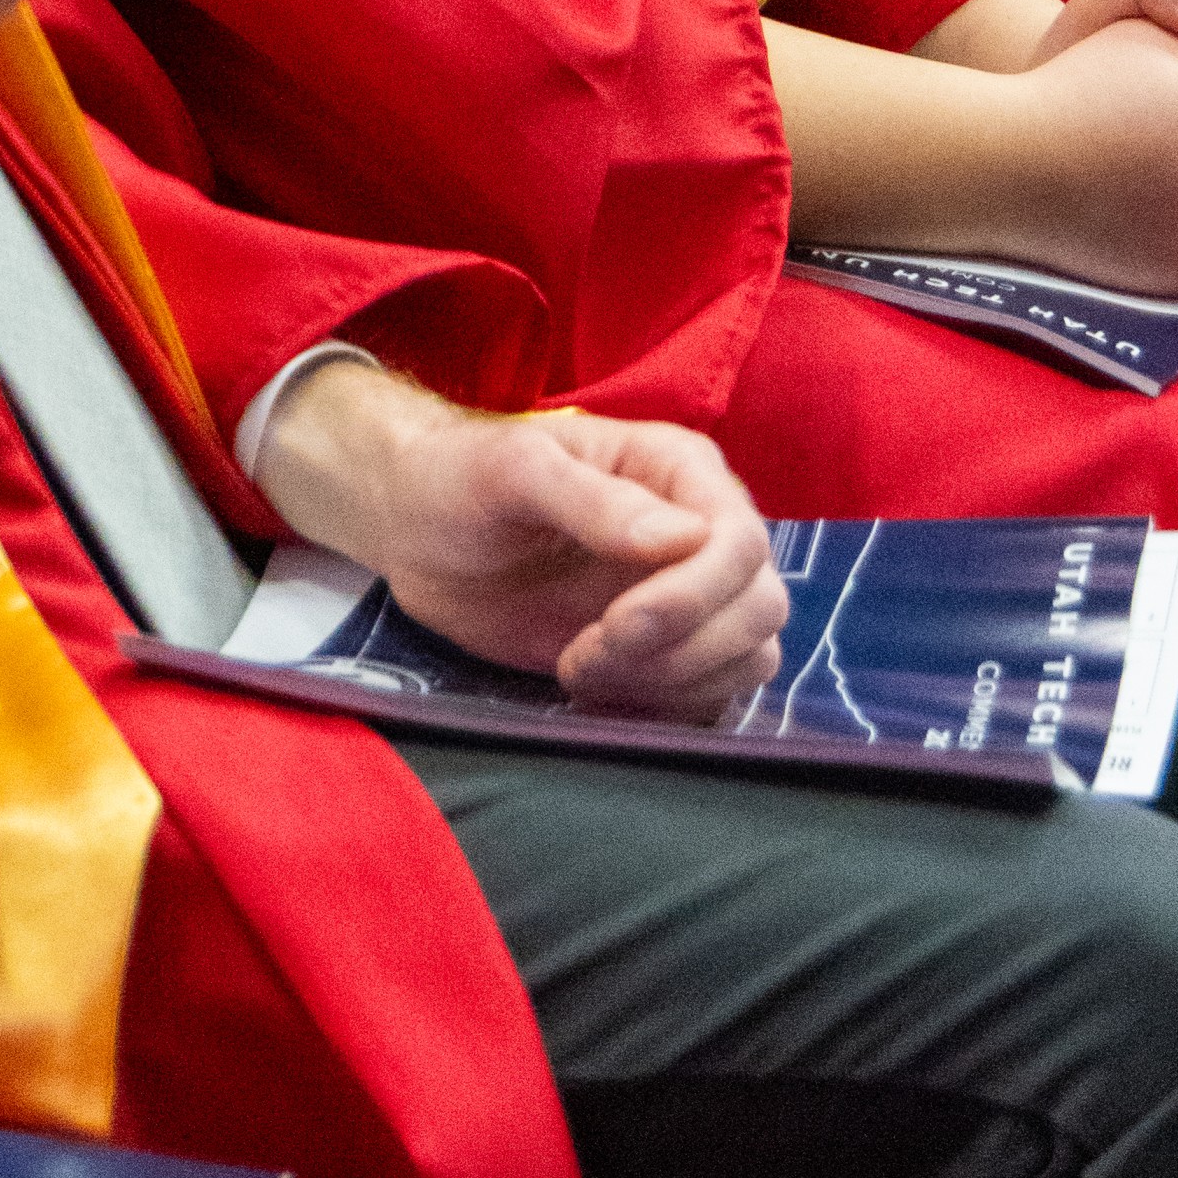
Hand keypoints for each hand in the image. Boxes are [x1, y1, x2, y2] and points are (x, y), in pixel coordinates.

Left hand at [259, 362, 785, 725]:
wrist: (419, 530)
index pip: (741, 543)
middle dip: (680, 649)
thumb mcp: (510, 471)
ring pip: (746, 658)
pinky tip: (594, 692)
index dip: (693, 596)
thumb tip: (679, 539)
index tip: (615, 626)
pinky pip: (711, 695)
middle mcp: (701, 531)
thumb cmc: (460, 479)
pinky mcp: (664, 651)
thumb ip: (591, 498)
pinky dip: (664, 708)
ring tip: (580, 669)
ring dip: (671, 682)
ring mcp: (688, 594)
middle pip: (759, 607)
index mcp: (678, 470)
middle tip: (584, 655)